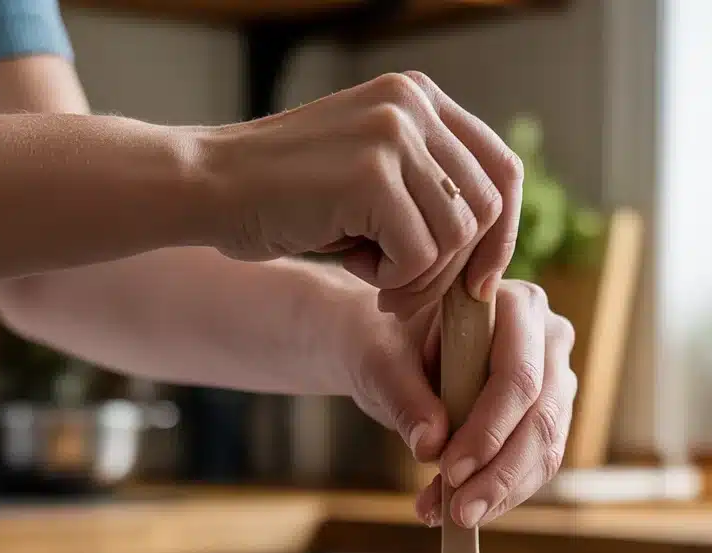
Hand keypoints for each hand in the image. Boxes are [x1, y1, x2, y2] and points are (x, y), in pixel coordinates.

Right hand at [199, 72, 521, 318]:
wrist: (211, 188)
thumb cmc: (288, 200)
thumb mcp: (371, 181)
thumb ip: (427, 192)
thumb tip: (489, 253)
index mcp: (419, 99)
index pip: (501, 170)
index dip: (501, 235)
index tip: (477, 283)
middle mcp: (413, 104)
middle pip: (486, 206)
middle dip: (456, 269)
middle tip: (407, 295)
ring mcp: (393, 132)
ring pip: (456, 235)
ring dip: (419, 277)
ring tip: (372, 275)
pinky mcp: (372, 172)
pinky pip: (419, 254)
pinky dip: (392, 279)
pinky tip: (353, 265)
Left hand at [350, 280, 576, 526]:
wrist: (395, 351)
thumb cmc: (391, 345)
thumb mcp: (383, 364)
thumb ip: (405, 398)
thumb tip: (431, 445)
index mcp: (517, 306)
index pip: (518, 375)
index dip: (489, 428)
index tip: (449, 468)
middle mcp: (549, 340)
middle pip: (541, 418)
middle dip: (498, 472)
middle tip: (458, 511)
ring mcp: (555, 381)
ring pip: (545, 449)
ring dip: (500, 491)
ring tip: (453, 517)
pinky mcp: (546, 419)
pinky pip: (536, 466)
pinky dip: (500, 494)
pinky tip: (460, 511)